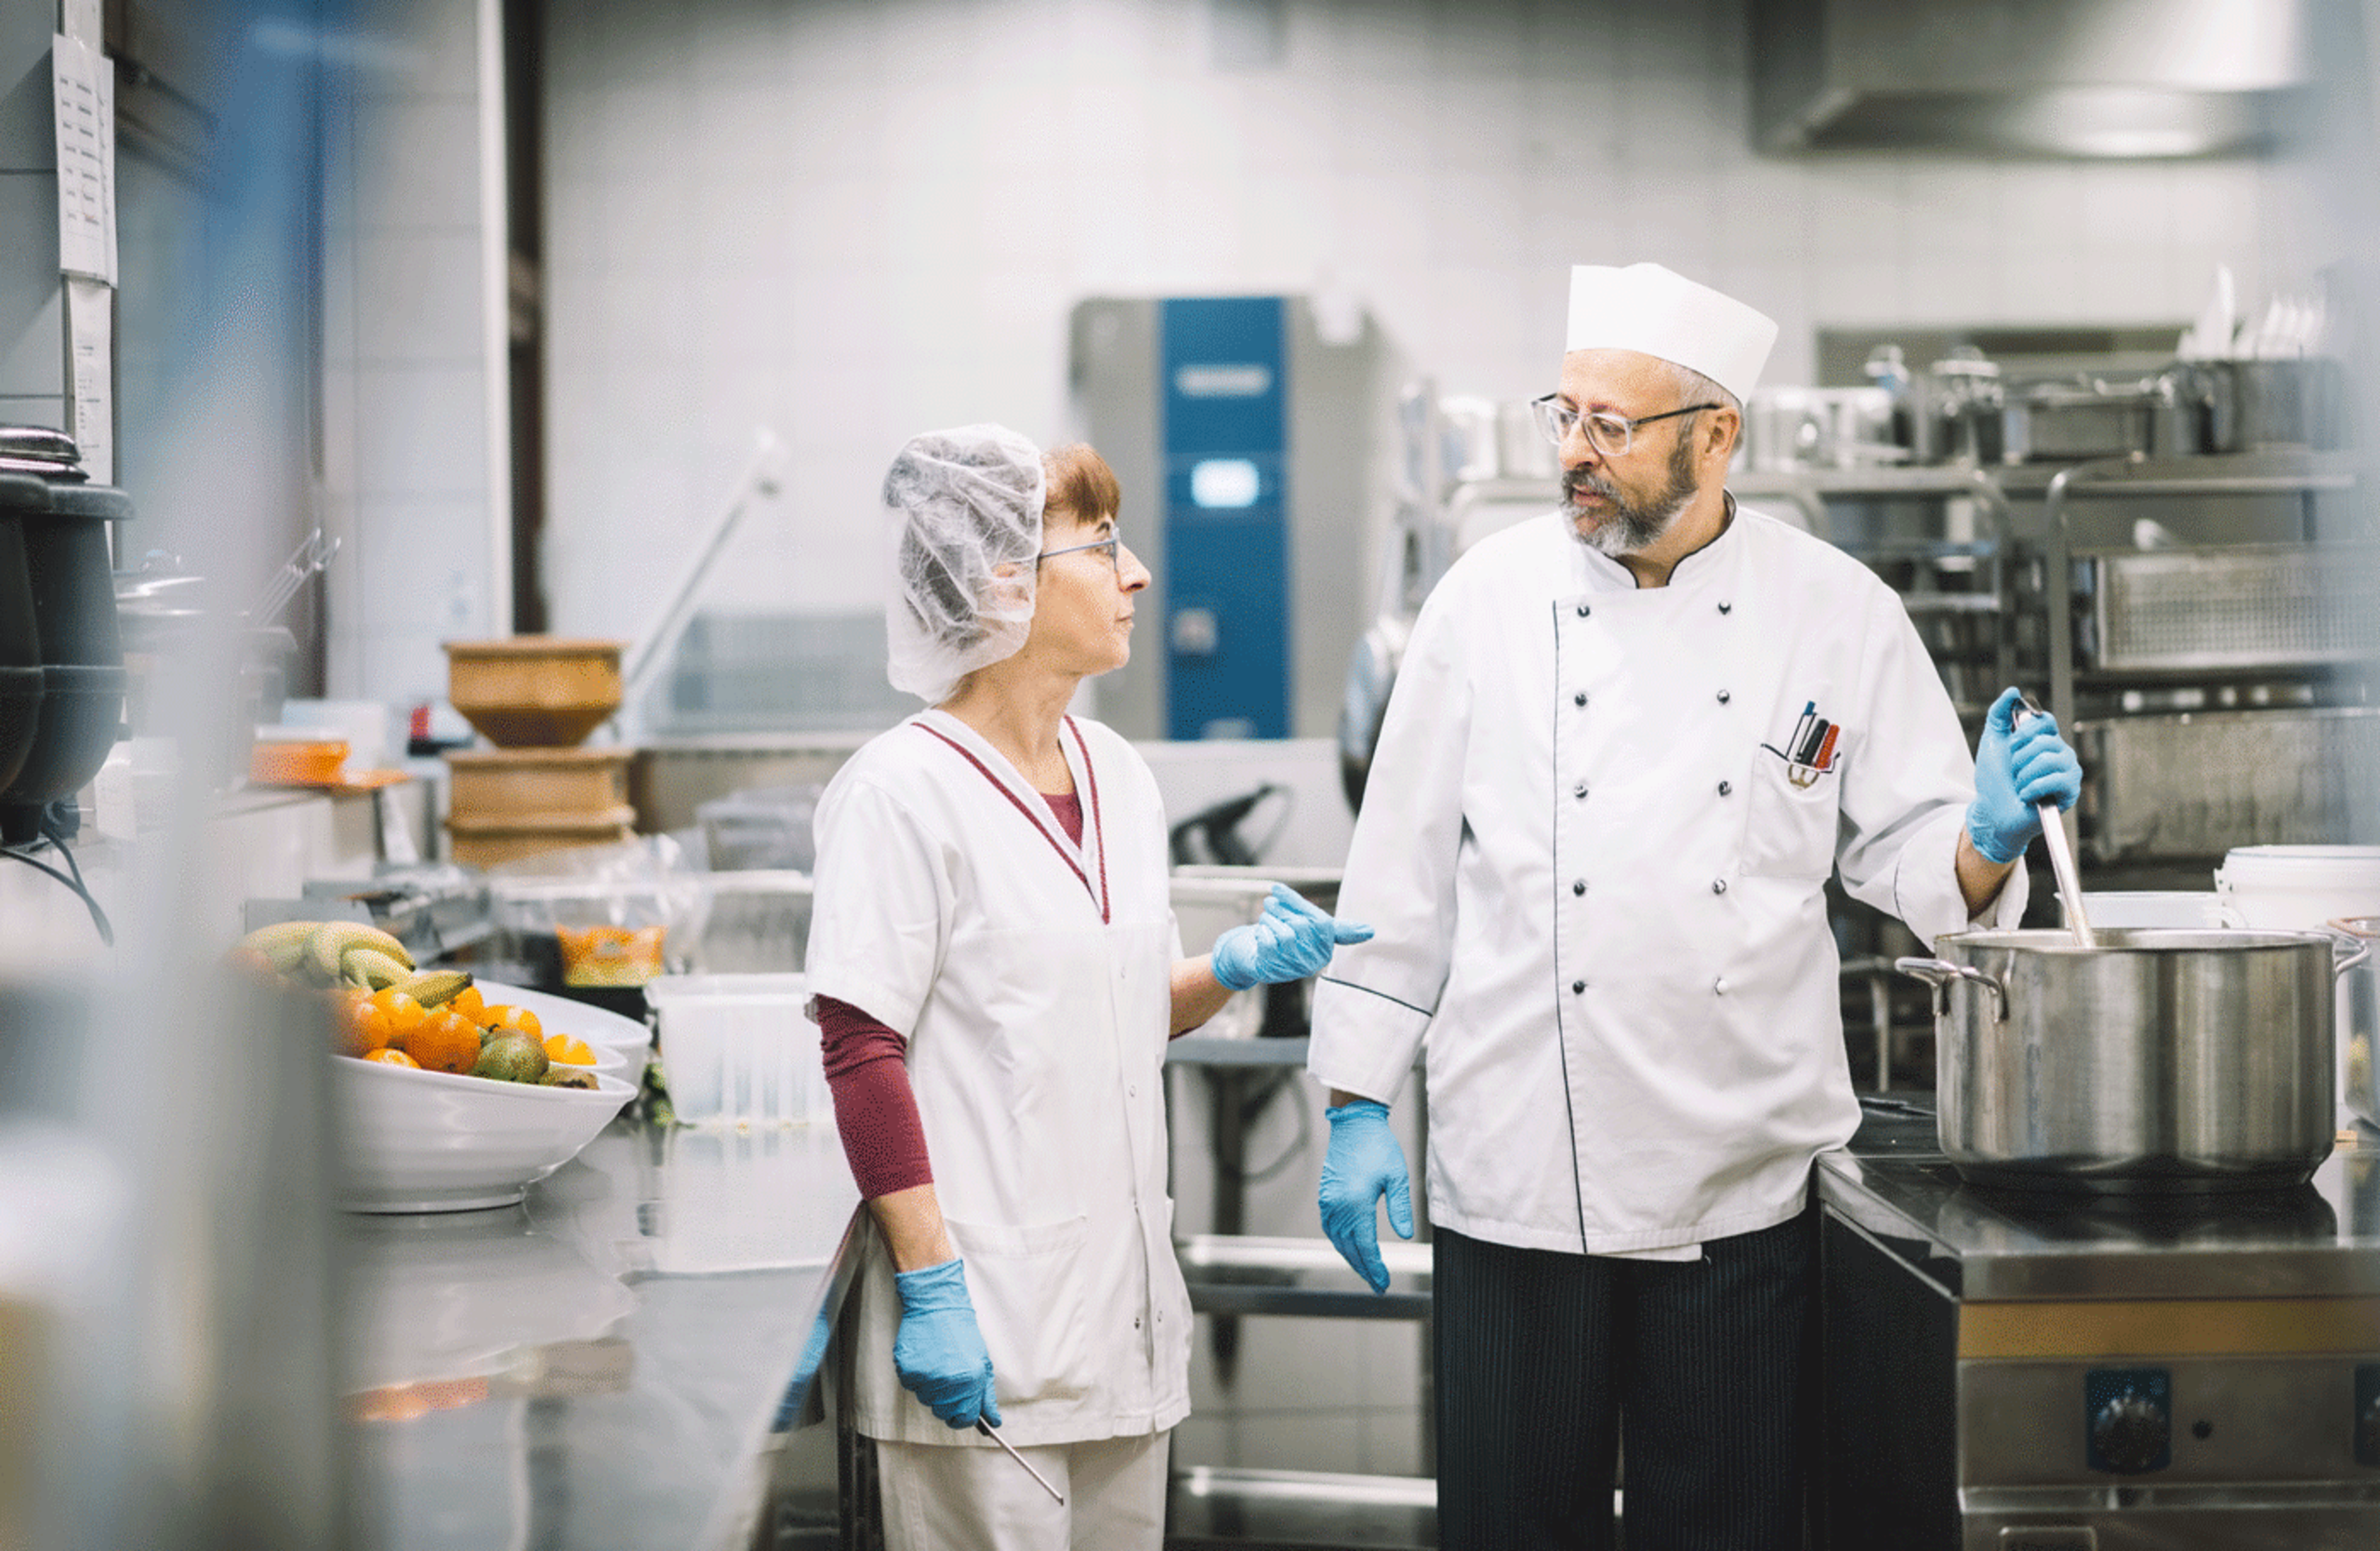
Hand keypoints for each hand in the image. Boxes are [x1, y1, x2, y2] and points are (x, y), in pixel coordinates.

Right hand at [891, 1258, 1000, 1428]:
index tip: (961, 1409)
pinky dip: (917, 1377)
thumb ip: (986, 1396)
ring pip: (926, 1400)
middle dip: (947, 1401)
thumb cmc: (962, 1332)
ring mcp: (925, 1378)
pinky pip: (912, 1387)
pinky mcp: (907, 1371)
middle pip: (943, 1413)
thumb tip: (993, 1422)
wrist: (937, 1305)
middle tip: (950, 1376)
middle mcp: (946, 1383)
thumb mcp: (982, 1362)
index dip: (963, 1415)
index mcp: (969, 1382)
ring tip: (938, 1361)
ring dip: (932, 1388)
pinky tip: (925, 1357)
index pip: (963, 1419)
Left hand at [1211, 883, 1374, 990]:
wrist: (1254, 958)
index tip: (1277, 888)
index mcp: (1324, 951)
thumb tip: (1370, 931)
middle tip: (1269, 903)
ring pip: (1284, 933)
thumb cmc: (1287, 939)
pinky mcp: (1272, 968)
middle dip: (1281, 910)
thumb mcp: (1312, 929)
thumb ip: (1337, 928)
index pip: (1320, 922)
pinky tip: (1260, 934)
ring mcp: (1291, 967)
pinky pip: (1268, 941)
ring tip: (1266, 920)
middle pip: (1301, 926)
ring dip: (1269, 920)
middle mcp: (1311, 963)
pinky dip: (1260, 932)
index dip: (1297, 903)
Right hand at [1318, 1100, 1413, 1293]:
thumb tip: (1405, 1236)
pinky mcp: (1325, 1195)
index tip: (1383, 1283)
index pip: (1365, 1246)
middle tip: (1378, 1285)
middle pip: (1349, 1248)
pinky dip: (1340, 1241)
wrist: (1354, 1123)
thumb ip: (1400, 1208)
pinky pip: (1330, 1227)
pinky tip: (1349, 1246)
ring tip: (1366, 1270)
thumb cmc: (1378, 1146)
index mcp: (1357, 1204)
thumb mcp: (1398, 1177)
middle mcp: (1338, 1206)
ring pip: (1337, 1240)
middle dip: (1364, 1269)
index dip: (1375, 1267)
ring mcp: (1328, 1201)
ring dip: (1350, 1257)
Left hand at [1967, 687, 2083, 865]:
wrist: (1991, 811)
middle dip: (2019, 758)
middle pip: (2044, 741)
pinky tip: (2026, 796)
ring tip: (2019, 785)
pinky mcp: (2070, 792)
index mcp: (2045, 740)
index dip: (2024, 732)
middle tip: (2014, 772)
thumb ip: (1998, 714)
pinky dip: (2032, 789)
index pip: (2045, 721)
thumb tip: (2013, 691)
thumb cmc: (1994, 779)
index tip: (2012, 746)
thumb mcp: (1991, 741)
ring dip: (2023, 775)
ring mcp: (2068, 772)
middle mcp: (2060, 753)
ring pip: (2048, 760)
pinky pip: (2055, 780)